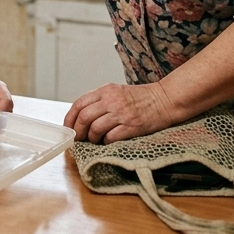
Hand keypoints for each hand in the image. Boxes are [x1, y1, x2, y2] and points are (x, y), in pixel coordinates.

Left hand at [64, 82, 179, 143]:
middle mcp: (111, 101)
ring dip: (92, 138)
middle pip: (84, 117)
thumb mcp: (116, 91)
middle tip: (79, 139)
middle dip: (78, 131)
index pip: (79, 104)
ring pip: (95, 128)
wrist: (165, 99)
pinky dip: (106, 142)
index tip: (69, 128)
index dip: (70, 118)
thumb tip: (80, 117)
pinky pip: (110, 137)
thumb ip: (99, 101)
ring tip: (95, 141)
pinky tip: (108, 142)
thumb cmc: (140, 98)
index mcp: (105, 91)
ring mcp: (122, 114)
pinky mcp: (132, 126)